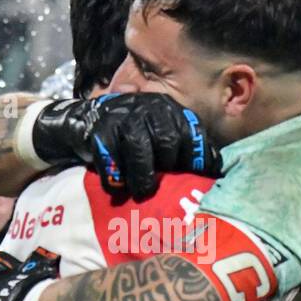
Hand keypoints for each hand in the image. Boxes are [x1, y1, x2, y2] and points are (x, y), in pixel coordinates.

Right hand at [33, 93, 221, 199]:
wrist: (83, 123)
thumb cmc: (129, 138)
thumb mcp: (158, 136)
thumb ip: (183, 149)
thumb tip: (217, 173)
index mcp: (169, 110)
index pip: (193, 133)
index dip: (200, 158)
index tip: (203, 179)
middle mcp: (150, 108)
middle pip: (169, 141)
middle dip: (170, 169)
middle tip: (166, 189)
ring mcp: (124, 116)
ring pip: (141, 149)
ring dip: (143, 176)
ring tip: (142, 192)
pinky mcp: (100, 130)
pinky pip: (112, 156)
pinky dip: (115, 175)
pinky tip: (117, 185)